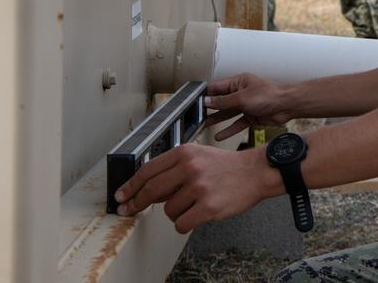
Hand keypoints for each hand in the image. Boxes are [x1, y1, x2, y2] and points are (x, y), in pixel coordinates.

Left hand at [114, 144, 274, 232]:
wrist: (255, 173)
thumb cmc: (226, 166)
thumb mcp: (198, 157)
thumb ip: (173, 170)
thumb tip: (146, 190)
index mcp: (185, 153)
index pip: (148, 170)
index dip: (130, 185)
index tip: (122, 195)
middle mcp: (190, 168)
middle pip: (150, 190)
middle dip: (136, 203)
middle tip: (129, 210)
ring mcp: (199, 188)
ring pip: (169, 210)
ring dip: (175, 213)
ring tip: (192, 205)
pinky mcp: (208, 207)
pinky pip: (181, 224)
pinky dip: (184, 224)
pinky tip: (195, 216)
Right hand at [204, 73, 293, 140]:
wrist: (286, 105)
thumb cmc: (267, 95)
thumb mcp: (242, 98)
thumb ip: (223, 102)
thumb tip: (207, 101)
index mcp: (238, 82)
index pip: (217, 87)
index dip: (206, 94)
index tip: (193, 101)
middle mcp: (240, 93)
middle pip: (221, 101)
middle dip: (209, 108)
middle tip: (196, 115)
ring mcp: (245, 105)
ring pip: (228, 113)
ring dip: (217, 119)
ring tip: (203, 125)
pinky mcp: (251, 116)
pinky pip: (237, 123)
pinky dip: (229, 129)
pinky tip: (219, 136)